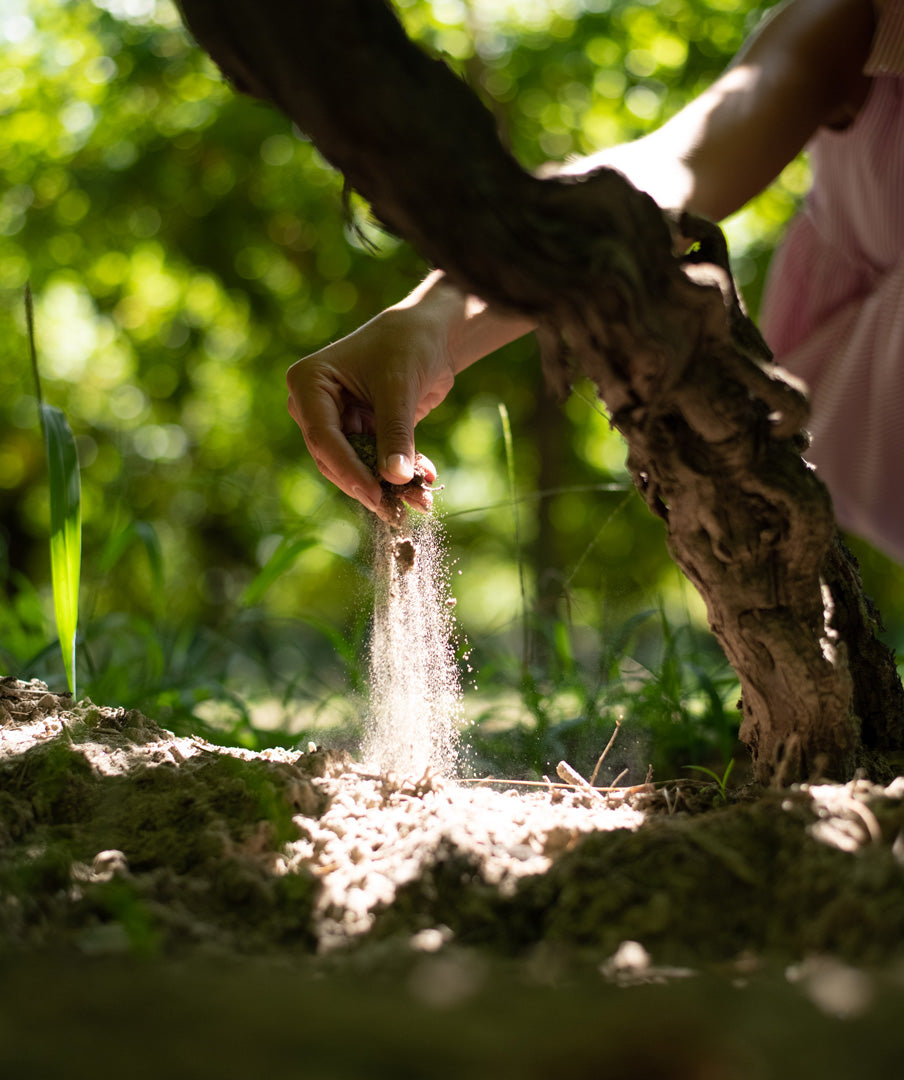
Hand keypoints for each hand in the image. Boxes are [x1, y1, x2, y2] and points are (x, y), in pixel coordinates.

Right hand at [286, 302, 453, 515]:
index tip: (375, 496)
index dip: (348, 470)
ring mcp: (340, 421)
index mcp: (309, 384)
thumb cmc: (407, 345)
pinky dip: (400, 474)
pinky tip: (425, 483)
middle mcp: (316, 406)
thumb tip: (395, 478)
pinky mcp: (364, 431)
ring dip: (389, 486)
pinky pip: (377, 461)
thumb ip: (395, 433)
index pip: (323, 437)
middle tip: (396, 512)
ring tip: (421, 501)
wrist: (431, 334)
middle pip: (335, 459)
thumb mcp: (399, 388)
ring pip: (357, 466)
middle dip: (369, 485)